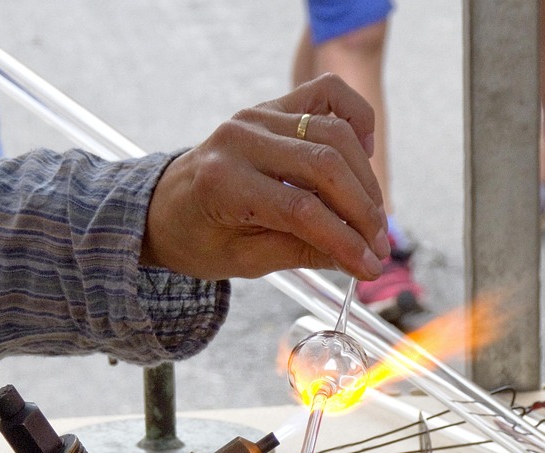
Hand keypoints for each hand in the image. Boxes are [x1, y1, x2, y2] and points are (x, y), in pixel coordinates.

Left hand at [141, 73, 389, 280]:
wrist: (165, 206)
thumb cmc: (200, 237)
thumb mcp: (244, 260)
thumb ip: (302, 253)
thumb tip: (361, 260)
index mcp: (222, 182)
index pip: (301, 210)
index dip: (344, 241)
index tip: (370, 266)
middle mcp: (240, 139)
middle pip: (325, 167)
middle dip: (362, 211)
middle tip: (378, 245)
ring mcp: (258, 116)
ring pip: (334, 134)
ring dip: (365, 179)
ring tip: (373, 217)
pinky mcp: (273, 106)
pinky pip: (327, 95)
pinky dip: (355, 119)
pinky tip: (363, 154)